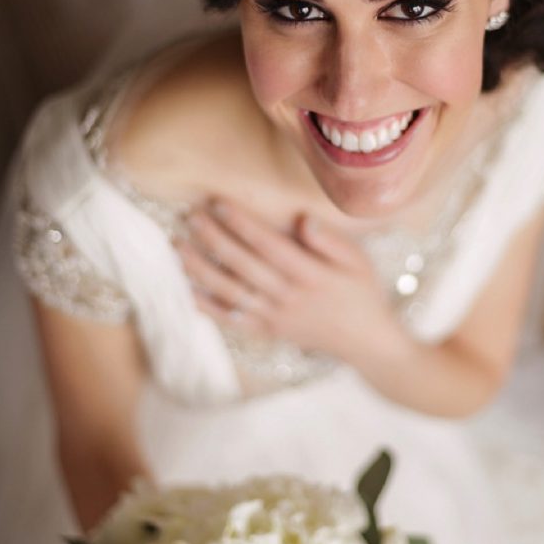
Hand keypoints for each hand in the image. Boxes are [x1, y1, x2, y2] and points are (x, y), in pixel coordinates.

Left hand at [175, 197, 404, 366]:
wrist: (366, 341)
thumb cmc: (363, 292)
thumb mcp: (359, 261)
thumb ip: (330, 241)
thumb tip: (302, 220)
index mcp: (311, 275)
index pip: (268, 245)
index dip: (241, 223)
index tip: (217, 202)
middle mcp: (289, 297)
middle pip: (243, 265)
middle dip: (213, 238)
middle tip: (189, 215)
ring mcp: (276, 317)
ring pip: (231, 292)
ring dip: (201, 269)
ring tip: (177, 246)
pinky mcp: (269, 332)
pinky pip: (233, 320)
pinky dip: (208, 307)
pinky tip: (187, 290)